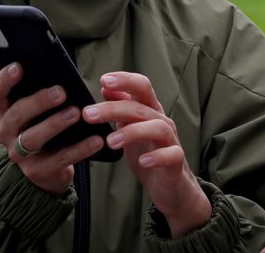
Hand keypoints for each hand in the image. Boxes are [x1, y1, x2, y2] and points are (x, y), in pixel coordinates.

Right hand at [0, 63, 106, 193]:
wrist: (44, 168)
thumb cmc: (41, 125)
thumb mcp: (35, 109)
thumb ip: (40, 90)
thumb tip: (58, 68)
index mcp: (3, 111)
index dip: (5, 79)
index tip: (19, 66)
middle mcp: (6, 131)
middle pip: (16, 114)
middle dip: (38, 101)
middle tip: (61, 92)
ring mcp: (19, 153)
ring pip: (33, 138)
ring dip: (55, 124)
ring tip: (76, 113)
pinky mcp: (37, 170)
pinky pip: (59, 159)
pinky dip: (79, 149)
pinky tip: (96, 139)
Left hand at [83, 71, 211, 237]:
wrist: (170, 185)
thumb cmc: (148, 152)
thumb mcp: (131, 127)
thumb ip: (121, 107)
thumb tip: (106, 86)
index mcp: (150, 110)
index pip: (141, 86)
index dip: (125, 80)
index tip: (103, 79)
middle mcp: (162, 121)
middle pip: (141, 107)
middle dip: (113, 108)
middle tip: (88, 114)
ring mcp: (171, 140)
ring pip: (157, 127)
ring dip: (133, 132)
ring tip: (110, 141)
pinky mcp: (176, 161)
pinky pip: (171, 154)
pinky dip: (157, 156)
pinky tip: (142, 161)